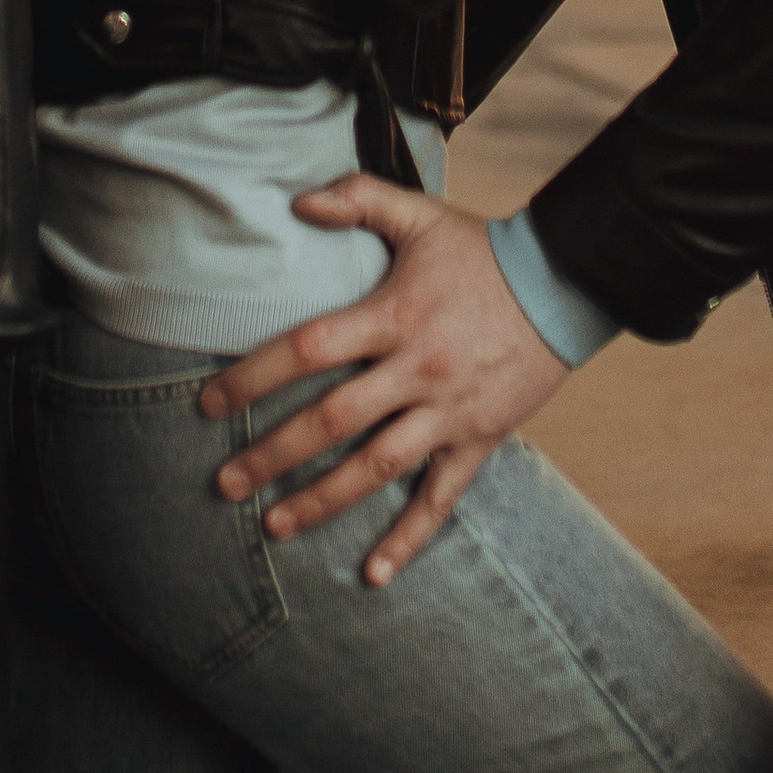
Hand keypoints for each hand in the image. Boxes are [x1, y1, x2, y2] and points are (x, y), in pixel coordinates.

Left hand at [198, 180, 566, 584]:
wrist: (562, 282)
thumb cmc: (481, 249)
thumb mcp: (419, 213)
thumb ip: (357, 198)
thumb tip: (297, 201)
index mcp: (393, 315)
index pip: (308, 349)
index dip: (254, 376)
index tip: (210, 404)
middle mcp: (416, 369)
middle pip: (332, 420)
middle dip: (272, 455)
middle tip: (225, 483)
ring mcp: (448, 411)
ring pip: (376, 468)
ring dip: (321, 502)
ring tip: (273, 526)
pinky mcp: (478, 440)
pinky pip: (440, 499)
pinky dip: (408, 539)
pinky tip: (373, 574)